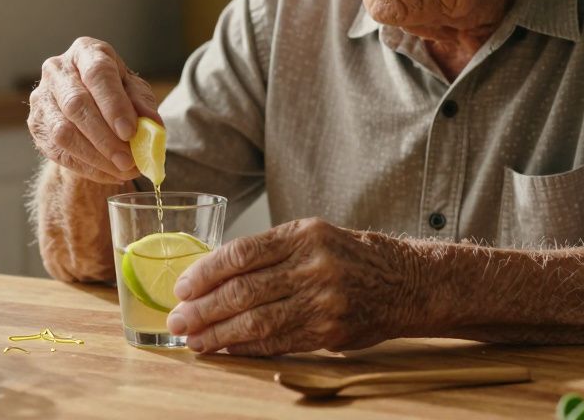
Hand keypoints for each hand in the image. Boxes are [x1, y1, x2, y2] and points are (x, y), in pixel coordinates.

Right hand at [28, 37, 161, 184]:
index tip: (130, 132)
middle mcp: (58, 70)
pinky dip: (87, 168)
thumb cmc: (115, 91)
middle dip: (105, 138)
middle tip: (129, 161)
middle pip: (77, 105)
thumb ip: (143, 105)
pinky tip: (109, 173)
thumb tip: (152, 125)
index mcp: (85, 52)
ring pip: (63, 133)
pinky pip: (59, 152)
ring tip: (123, 170)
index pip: (97, 74)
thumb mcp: (134, 91)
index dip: (113, 104)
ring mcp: (42, 98)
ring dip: (96, 157)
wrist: (88, 104)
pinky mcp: (36, 125)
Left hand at [166, 218, 420, 355]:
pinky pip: (279, 341)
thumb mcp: (312, 237)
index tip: (182, 288)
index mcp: (303, 234)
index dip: (206, 273)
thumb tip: (213, 275)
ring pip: (257, 320)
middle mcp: (313, 265)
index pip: (241, 253)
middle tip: (178, 320)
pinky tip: (226, 348)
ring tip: (194, 340)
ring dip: (218, 333)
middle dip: (204, 308)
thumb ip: (269, 253)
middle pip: (244, 290)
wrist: (405, 281)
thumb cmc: (349, 257)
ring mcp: (323, 300)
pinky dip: (247, 347)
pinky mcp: (329, 330)